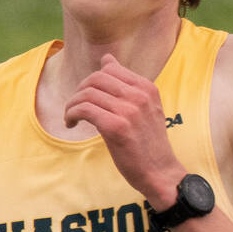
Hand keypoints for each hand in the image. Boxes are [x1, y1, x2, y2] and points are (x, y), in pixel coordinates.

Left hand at [62, 54, 181, 208]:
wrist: (161, 173)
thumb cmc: (148, 143)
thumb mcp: (145, 107)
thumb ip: (126, 84)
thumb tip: (107, 58)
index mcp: (147, 88)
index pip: (110, 69)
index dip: (91, 81)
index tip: (86, 97)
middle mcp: (139, 95)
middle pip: (96, 79)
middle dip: (79, 91)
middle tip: (75, 107)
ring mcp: (129, 111)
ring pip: (87, 94)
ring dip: (72, 105)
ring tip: (71, 117)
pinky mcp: (116, 127)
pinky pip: (84, 110)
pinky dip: (72, 114)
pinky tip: (71, 124)